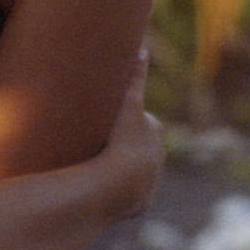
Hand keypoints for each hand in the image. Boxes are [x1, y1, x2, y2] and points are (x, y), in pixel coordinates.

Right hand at [102, 49, 163, 218]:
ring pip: (130, 168)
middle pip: (134, 144)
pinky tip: (98, 185)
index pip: (135, 118)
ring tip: (92, 161)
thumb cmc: (123, 140)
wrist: (121, 184)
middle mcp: (157, 157)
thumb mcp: (127, 103)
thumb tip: (142, 48)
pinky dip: (115, 188)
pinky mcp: (139, 201)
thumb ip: (134, 76)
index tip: (101, 117)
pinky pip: (125, 191)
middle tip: (94, 139)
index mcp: (154, 131)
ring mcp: (149, 181)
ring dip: (116, 166)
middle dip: (119, 141)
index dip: (118, 116)